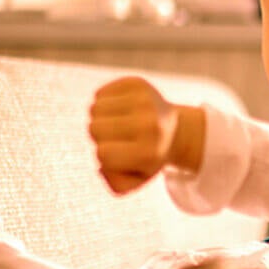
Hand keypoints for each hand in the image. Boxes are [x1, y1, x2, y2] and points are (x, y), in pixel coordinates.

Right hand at [88, 76, 195, 194]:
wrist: (174, 129)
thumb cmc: (148, 157)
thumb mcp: (136, 179)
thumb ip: (115, 184)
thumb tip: (102, 167)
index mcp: (149, 151)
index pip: (102, 154)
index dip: (106, 157)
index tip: (121, 154)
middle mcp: (149, 124)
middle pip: (94, 128)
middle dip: (101, 137)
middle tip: (121, 138)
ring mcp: (144, 100)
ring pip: (94, 109)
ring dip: (101, 118)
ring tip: (120, 123)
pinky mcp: (137, 83)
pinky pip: (99, 93)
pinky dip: (105, 102)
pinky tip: (122, 110)